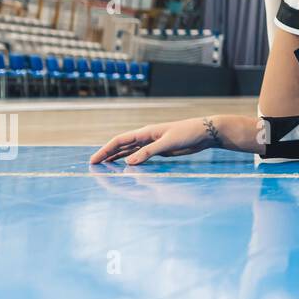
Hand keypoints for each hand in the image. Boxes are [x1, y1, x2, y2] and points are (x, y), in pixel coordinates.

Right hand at [89, 117, 221, 164]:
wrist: (205, 132)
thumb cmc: (188, 133)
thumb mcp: (168, 142)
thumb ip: (149, 152)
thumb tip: (129, 162)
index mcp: (146, 132)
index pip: (120, 140)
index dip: (105, 149)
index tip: (93, 160)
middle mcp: (147, 137)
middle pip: (122, 146)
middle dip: (107, 154)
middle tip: (93, 166)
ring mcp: (153, 143)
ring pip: (130, 151)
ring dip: (117, 158)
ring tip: (104, 167)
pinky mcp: (160, 150)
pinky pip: (141, 156)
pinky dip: (131, 161)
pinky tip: (126, 167)